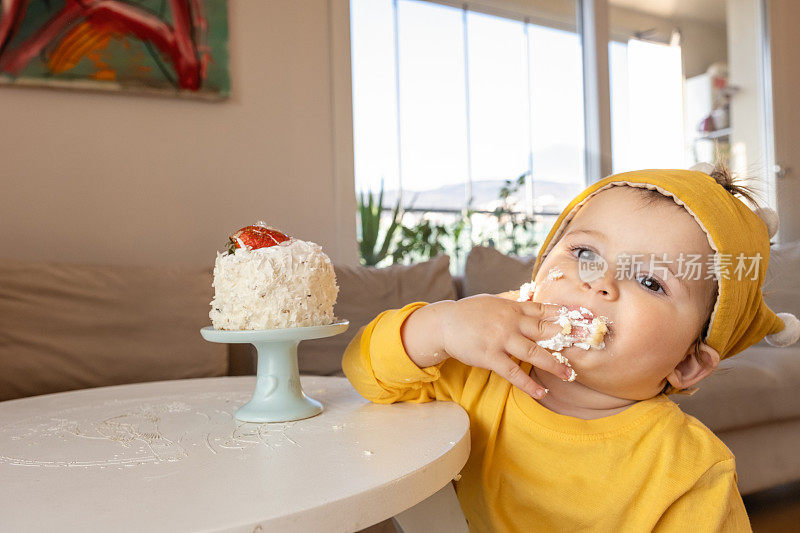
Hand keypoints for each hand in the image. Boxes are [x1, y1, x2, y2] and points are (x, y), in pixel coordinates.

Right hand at [402, 295, 573, 397]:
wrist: (444, 323)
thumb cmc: (469, 313)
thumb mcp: (493, 301)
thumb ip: (514, 303)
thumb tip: (533, 299)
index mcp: (514, 308)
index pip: (546, 311)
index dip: (567, 316)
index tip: (586, 320)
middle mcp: (510, 322)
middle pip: (545, 330)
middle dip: (569, 337)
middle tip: (589, 344)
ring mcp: (500, 339)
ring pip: (534, 352)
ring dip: (554, 364)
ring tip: (570, 374)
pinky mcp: (490, 356)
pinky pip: (513, 372)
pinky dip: (528, 384)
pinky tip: (541, 392)